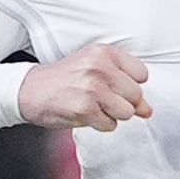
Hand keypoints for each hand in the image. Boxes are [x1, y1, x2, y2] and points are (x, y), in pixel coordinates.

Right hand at [18, 42, 150, 131]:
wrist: (31, 90)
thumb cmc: (65, 79)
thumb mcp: (94, 68)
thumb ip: (124, 85)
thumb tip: (148, 110)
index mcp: (104, 52)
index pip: (142, 74)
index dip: (130, 85)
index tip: (115, 85)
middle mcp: (100, 68)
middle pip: (136, 95)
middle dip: (123, 102)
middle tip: (102, 98)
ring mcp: (92, 89)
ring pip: (126, 112)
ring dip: (112, 114)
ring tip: (94, 105)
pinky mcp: (85, 109)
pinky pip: (110, 125)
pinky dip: (100, 124)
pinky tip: (86, 113)